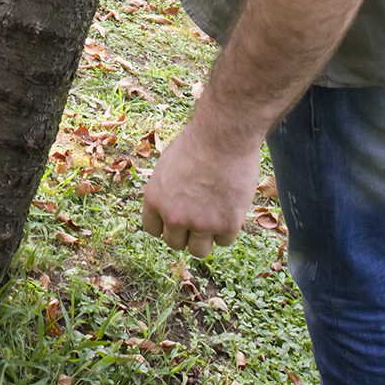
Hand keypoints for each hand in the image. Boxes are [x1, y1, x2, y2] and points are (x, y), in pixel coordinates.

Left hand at [140, 111, 262, 257]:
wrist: (224, 134)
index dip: (167, 224)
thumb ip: (166, 192)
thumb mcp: (168, 165)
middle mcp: (173, 216)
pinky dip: (229, 228)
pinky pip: (224, 241)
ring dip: (207, 237)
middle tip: (202, 212)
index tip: (180, 216)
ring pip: (199, 250)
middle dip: (187, 232)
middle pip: (175, 243)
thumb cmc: (199, 142)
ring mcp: (199, 223)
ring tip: (216, 213)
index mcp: (154, 199)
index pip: (153, 230)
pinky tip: (231, 205)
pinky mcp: (225, 225)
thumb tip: (170, 211)